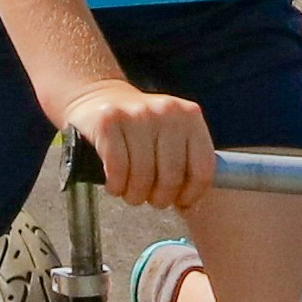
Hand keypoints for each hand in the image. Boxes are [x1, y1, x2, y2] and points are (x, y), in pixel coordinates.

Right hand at [67, 81, 215, 207]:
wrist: (99, 97)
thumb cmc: (140, 129)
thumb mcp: (172, 135)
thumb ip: (188, 160)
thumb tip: (190, 204)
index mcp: (190, 116)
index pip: (203, 167)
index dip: (192, 194)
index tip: (180, 203)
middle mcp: (167, 111)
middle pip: (172, 176)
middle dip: (160, 199)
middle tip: (150, 199)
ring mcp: (137, 115)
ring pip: (143, 176)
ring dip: (135, 195)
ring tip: (131, 193)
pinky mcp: (108, 121)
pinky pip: (117, 169)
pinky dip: (116, 186)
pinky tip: (114, 185)